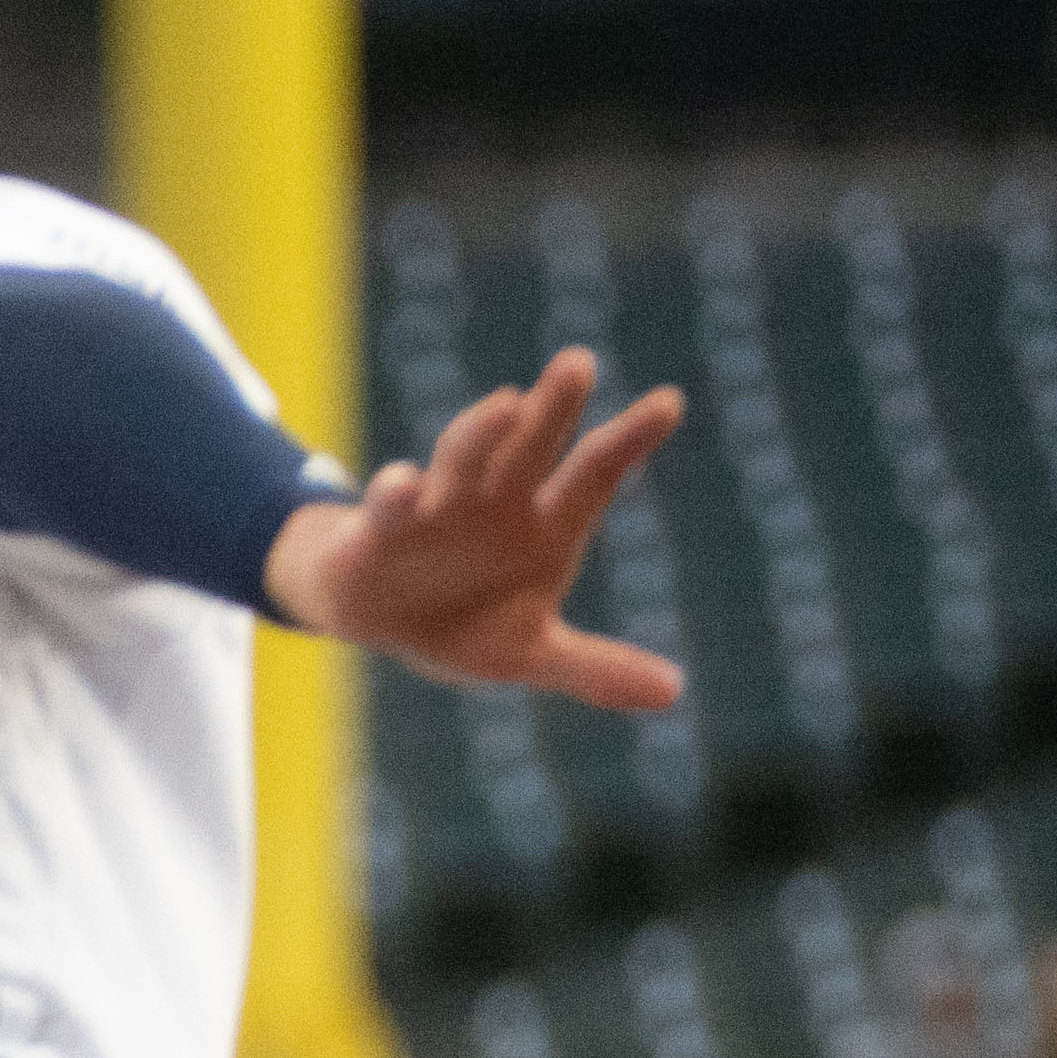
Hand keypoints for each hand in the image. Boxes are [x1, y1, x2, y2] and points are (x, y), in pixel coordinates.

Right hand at [264, 347, 687, 713]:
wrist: (383, 622)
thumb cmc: (468, 622)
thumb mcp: (530, 653)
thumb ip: (595, 668)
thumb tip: (673, 693)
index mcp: (546, 523)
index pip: (594, 473)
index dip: (629, 439)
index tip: (669, 403)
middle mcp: (498, 499)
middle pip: (533, 445)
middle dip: (555, 407)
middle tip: (578, 364)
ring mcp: (441, 504)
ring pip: (464, 457)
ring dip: (483, 432)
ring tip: (508, 404)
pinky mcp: (383, 525)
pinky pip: (390, 504)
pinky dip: (395, 493)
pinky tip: (402, 485)